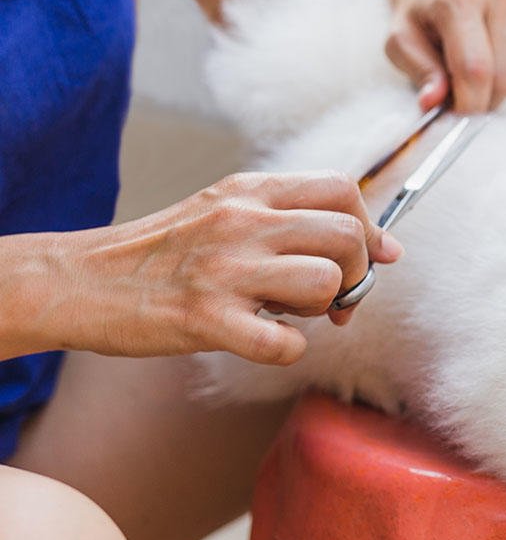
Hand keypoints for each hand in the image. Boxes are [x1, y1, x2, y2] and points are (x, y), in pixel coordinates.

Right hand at [37, 171, 400, 364]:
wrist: (82, 279)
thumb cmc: (166, 252)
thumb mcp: (228, 212)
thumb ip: (299, 221)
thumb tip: (390, 249)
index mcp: (250, 192)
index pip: (343, 189)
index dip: (370, 228)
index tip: (369, 259)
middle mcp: (242, 223)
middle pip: (347, 237)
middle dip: (356, 275)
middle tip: (331, 299)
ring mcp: (224, 270)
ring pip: (324, 284)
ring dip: (320, 310)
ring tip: (286, 313)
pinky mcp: (206, 320)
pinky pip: (285, 344)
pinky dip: (286, 350)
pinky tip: (262, 341)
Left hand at [371, 0, 505, 112]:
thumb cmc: (425, 19)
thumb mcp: (403, 44)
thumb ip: (419, 72)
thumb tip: (433, 101)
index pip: (475, 70)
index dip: (469, 105)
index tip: (458, 113)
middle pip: (505, 79)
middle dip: (486, 98)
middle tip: (468, 86)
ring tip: (489, 66)